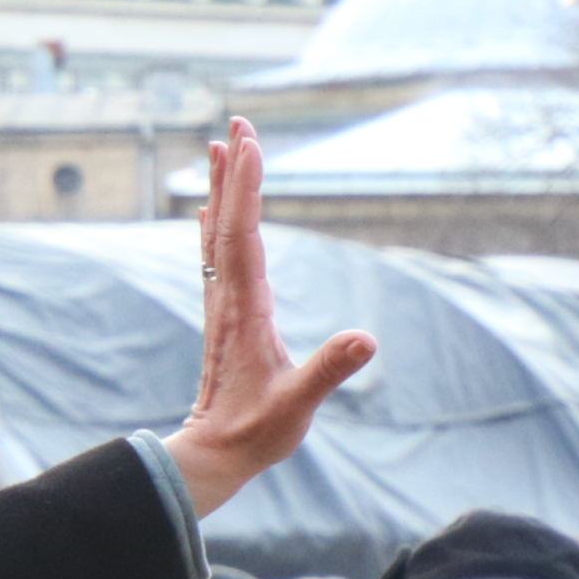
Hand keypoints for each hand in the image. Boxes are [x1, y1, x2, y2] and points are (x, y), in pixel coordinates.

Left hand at [164, 120, 377, 515]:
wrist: (214, 455)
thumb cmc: (256, 432)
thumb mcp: (298, 405)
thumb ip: (328, 370)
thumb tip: (367, 338)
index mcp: (244, 310)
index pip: (243, 236)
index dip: (245, 189)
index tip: (247, 145)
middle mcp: (227, 299)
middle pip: (226, 222)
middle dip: (232, 171)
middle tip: (235, 124)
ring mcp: (222, 305)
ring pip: (217, 234)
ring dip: (221, 189)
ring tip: (219, 147)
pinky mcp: (225, 315)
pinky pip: (217, 255)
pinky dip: (216, 222)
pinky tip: (211, 207)